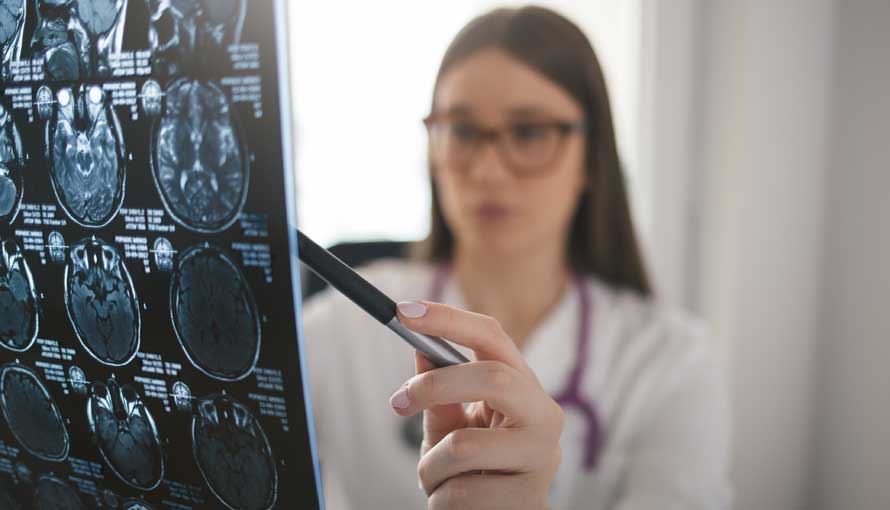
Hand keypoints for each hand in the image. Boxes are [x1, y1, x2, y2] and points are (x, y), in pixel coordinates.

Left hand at [389, 301, 564, 509]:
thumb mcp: (452, 427)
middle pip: (493, 377)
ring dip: (431, 466)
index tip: (403, 311)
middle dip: (436, 386)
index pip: (493, 336)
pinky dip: (440, 500)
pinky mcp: (530, 498)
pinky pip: (461, 492)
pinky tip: (455, 504)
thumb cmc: (475, 470)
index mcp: (522, 386)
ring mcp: (542, 456)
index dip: (448, 319)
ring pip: (464, 445)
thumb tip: (420, 347)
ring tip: (437, 480)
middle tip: (398, 402)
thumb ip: (440, 393)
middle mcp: (543, 414)